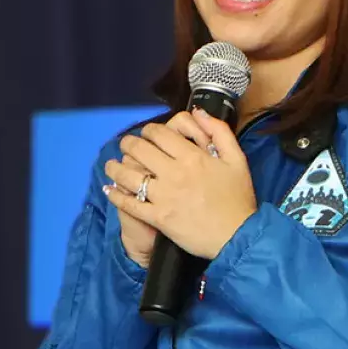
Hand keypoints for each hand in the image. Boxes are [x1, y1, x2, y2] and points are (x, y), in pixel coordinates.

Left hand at [102, 108, 255, 260]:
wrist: (238, 236)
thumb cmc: (238, 198)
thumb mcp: (237, 159)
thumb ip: (219, 132)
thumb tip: (198, 112)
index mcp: (192, 157)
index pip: (159, 134)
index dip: (148, 130)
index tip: (147, 134)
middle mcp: (174, 173)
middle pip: (139, 150)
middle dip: (129, 144)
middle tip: (126, 145)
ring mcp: (164, 196)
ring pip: (129, 176)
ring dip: (115, 168)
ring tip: (111, 166)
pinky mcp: (158, 217)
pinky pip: (130, 204)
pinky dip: (116, 196)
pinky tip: (109, 190)